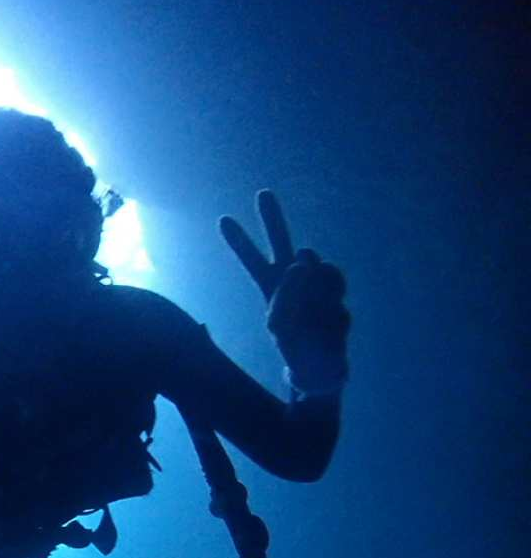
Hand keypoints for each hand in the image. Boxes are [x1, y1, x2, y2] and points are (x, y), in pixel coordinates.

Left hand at [220, 190, 349, 394]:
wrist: (322, 363)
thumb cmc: (295, 347)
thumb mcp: (281, 326)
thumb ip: (289, 292)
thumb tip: (303, 260)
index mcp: (270, 287)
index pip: (252, 260)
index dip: (239, 241)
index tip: (222, 220)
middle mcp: (292, 278)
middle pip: (281, 241)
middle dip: (272, 218)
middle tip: (261, 194)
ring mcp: (315, 280)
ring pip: (314, 263)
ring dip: (313, 287)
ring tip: (312, 310)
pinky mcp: (335, 288)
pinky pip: (334, 280)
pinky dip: (333, 296)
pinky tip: (330, 313)